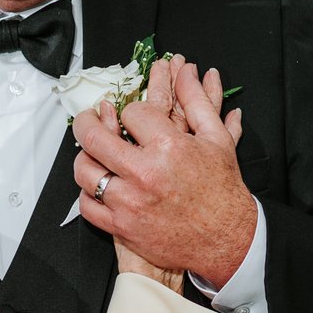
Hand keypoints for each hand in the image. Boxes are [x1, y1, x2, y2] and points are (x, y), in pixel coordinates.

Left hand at [73, 59, 255, 285]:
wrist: (227, 240)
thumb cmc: (222, 191)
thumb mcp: (216, 139)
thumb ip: (197, 101)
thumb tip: (187, 72)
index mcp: (168, 148)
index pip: (130, 113)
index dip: (130, 110)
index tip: (133, 116)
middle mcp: (145, 174)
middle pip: (94, 138)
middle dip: (86, 122)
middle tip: (87, 119)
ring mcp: (130, 203)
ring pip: (84, 171)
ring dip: (84, 158)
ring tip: (92, 152)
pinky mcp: (123, 227)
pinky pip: (87, 206)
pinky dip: (87, 194)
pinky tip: (98, 185)